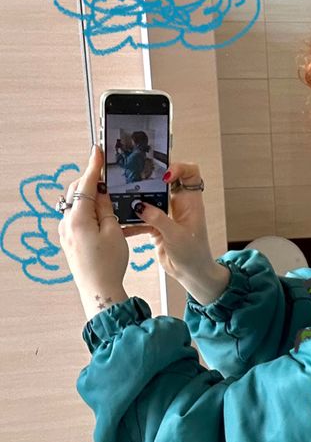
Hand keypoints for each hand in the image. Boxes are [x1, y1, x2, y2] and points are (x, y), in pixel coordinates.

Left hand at [58, 145, 128, 319]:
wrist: (99, 291)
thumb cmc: (108, 264)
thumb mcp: (114, 232)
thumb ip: (106, 208)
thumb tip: (100, 192)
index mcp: (77, 217)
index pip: (85, 184)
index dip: (93, 166)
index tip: (97, 151)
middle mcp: (66, 222)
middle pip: (77, 192)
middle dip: (92, 183)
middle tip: (109, 179)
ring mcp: (66, 232)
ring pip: (78, 205)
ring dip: (93, 200)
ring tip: (113, 205)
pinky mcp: (70, 240)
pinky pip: (79, 219)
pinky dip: (91, 214)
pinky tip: (108, 220)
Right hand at [121, 161, 229, 303]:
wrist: (190, 274)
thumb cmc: (193, 254)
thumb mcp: (175, 235)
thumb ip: (158, 219)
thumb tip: (139, 205)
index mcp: (190, 201)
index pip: (190, 173)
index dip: (178, 168)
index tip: (164, 175)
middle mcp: (178, 204)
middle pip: (163, 181)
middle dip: (148, 179)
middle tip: (132, 178)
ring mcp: (166, 214)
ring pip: (149, 199)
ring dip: (136, 200)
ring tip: (121, 197)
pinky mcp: (156, 225)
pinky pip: (141, 218)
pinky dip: (131, 221)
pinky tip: (121, 225)